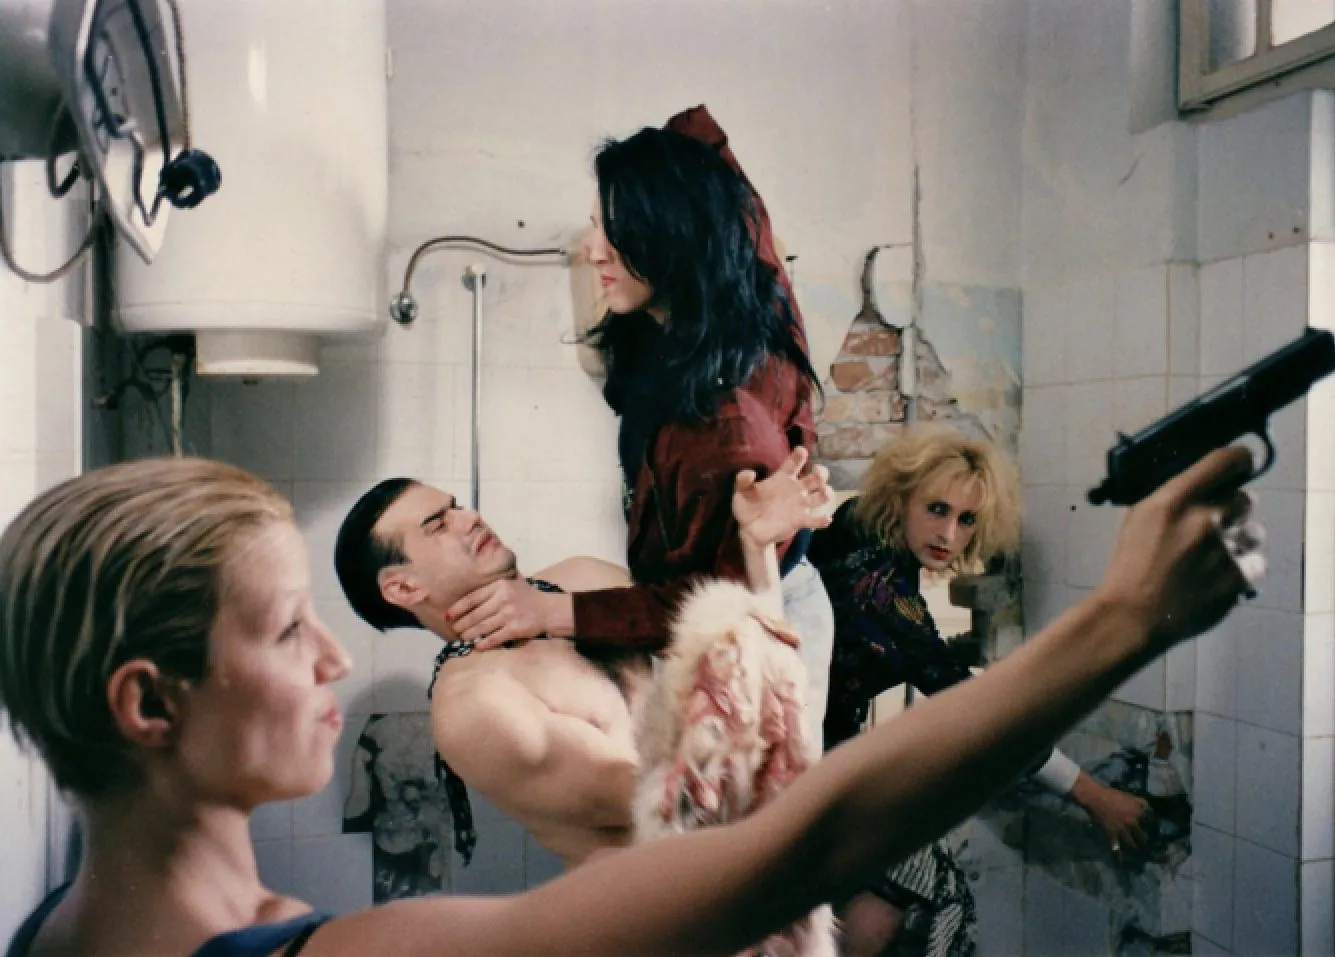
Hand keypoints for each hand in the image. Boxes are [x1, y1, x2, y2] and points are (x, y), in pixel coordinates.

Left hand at [446, 578, 571, 651]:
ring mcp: (509, 614)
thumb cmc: (527, 596)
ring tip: (463, 638)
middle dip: (462, 624)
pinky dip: (484, 643)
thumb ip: (494, 583)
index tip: (448, 615)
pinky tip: (477, 646)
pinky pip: (494, 638)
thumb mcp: (512, 582)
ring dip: (469, 635)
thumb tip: (471, 585)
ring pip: (482, 627)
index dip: (458, 608)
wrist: (549, 610)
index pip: (472, 598)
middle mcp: (503, 598)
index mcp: (499, 585)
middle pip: (475, 614)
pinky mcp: (516, 628)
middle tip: (454, 630)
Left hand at [733, 446, 832, 549]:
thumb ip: (743, 480)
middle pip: (815, 477)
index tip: (801, 452)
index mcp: (782, 478)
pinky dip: (822, 520)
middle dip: (821, 473)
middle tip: (817, 474)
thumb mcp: (741, 492)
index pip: (794, 463)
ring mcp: (800, 505)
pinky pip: (815, 520)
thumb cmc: (747, 507)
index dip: (799, 456)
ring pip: (821, 496)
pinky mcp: (800, 521)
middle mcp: (795, 489)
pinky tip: (825, 519)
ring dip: (826, 493)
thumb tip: (750, 472)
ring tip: (824, 493)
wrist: (749, 531)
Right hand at [1069, 773, 1150, 858]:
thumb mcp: (1129, 796)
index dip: (1151, 825)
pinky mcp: (1112, 834)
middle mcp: (1133, 821)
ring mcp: (1123, 829)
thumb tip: (1147, 811)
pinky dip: (1118, 856)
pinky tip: (1121, 863)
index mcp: (1139, 811)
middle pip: (1143, 835)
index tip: (1151, 828)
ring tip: (1135, 850)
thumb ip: (1139, 804)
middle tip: (1144, 843)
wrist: (1095, 796)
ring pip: (1132, 843)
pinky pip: (1116, 847)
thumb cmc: (1111, 794)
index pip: (1151, 820)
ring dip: (1134, 847)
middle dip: (1144, 840)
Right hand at [1096, 445, 1263, 652]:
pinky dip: (1240, 569)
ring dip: (1239, 540)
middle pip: (1244, 498)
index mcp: (1173, 499)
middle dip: (1233, 511)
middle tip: (1216, 526)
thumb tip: (1202, 484)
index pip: (1225, 461)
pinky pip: (1255, 563)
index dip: (1239, 460)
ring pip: (1254, 532)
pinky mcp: (1236, 577)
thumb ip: (1174, 497)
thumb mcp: (1139, 518)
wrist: (1133, 615)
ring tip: (1212, 557)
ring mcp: (1223, 549)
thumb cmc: (1131, 569)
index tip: (1241, 464)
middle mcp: (1202, 519)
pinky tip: (1216, 575)